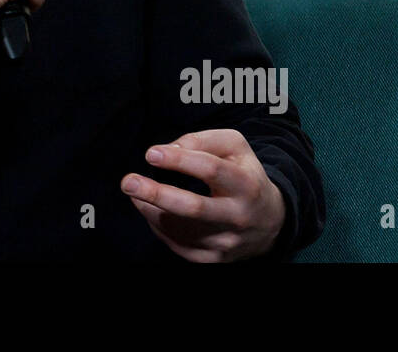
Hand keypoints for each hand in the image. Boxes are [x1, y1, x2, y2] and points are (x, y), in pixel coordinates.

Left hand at [121, 128, 285, 261]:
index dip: (179, 161)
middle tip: (127, 182)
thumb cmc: (244, 175)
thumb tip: (169, 149)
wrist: (270, 221)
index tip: (151, 153)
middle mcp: (237, 216)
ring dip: (149, 210)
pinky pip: (179, 246)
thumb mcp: (234, 147)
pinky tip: (149, 210)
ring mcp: (226, 241)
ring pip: (180, 229)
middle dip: (157, 194)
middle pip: (194, 208)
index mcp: (245, 184)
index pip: (211, 170)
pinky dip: (158, 227)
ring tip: (134, 192)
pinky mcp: (215, 259)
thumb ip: (203, 140)